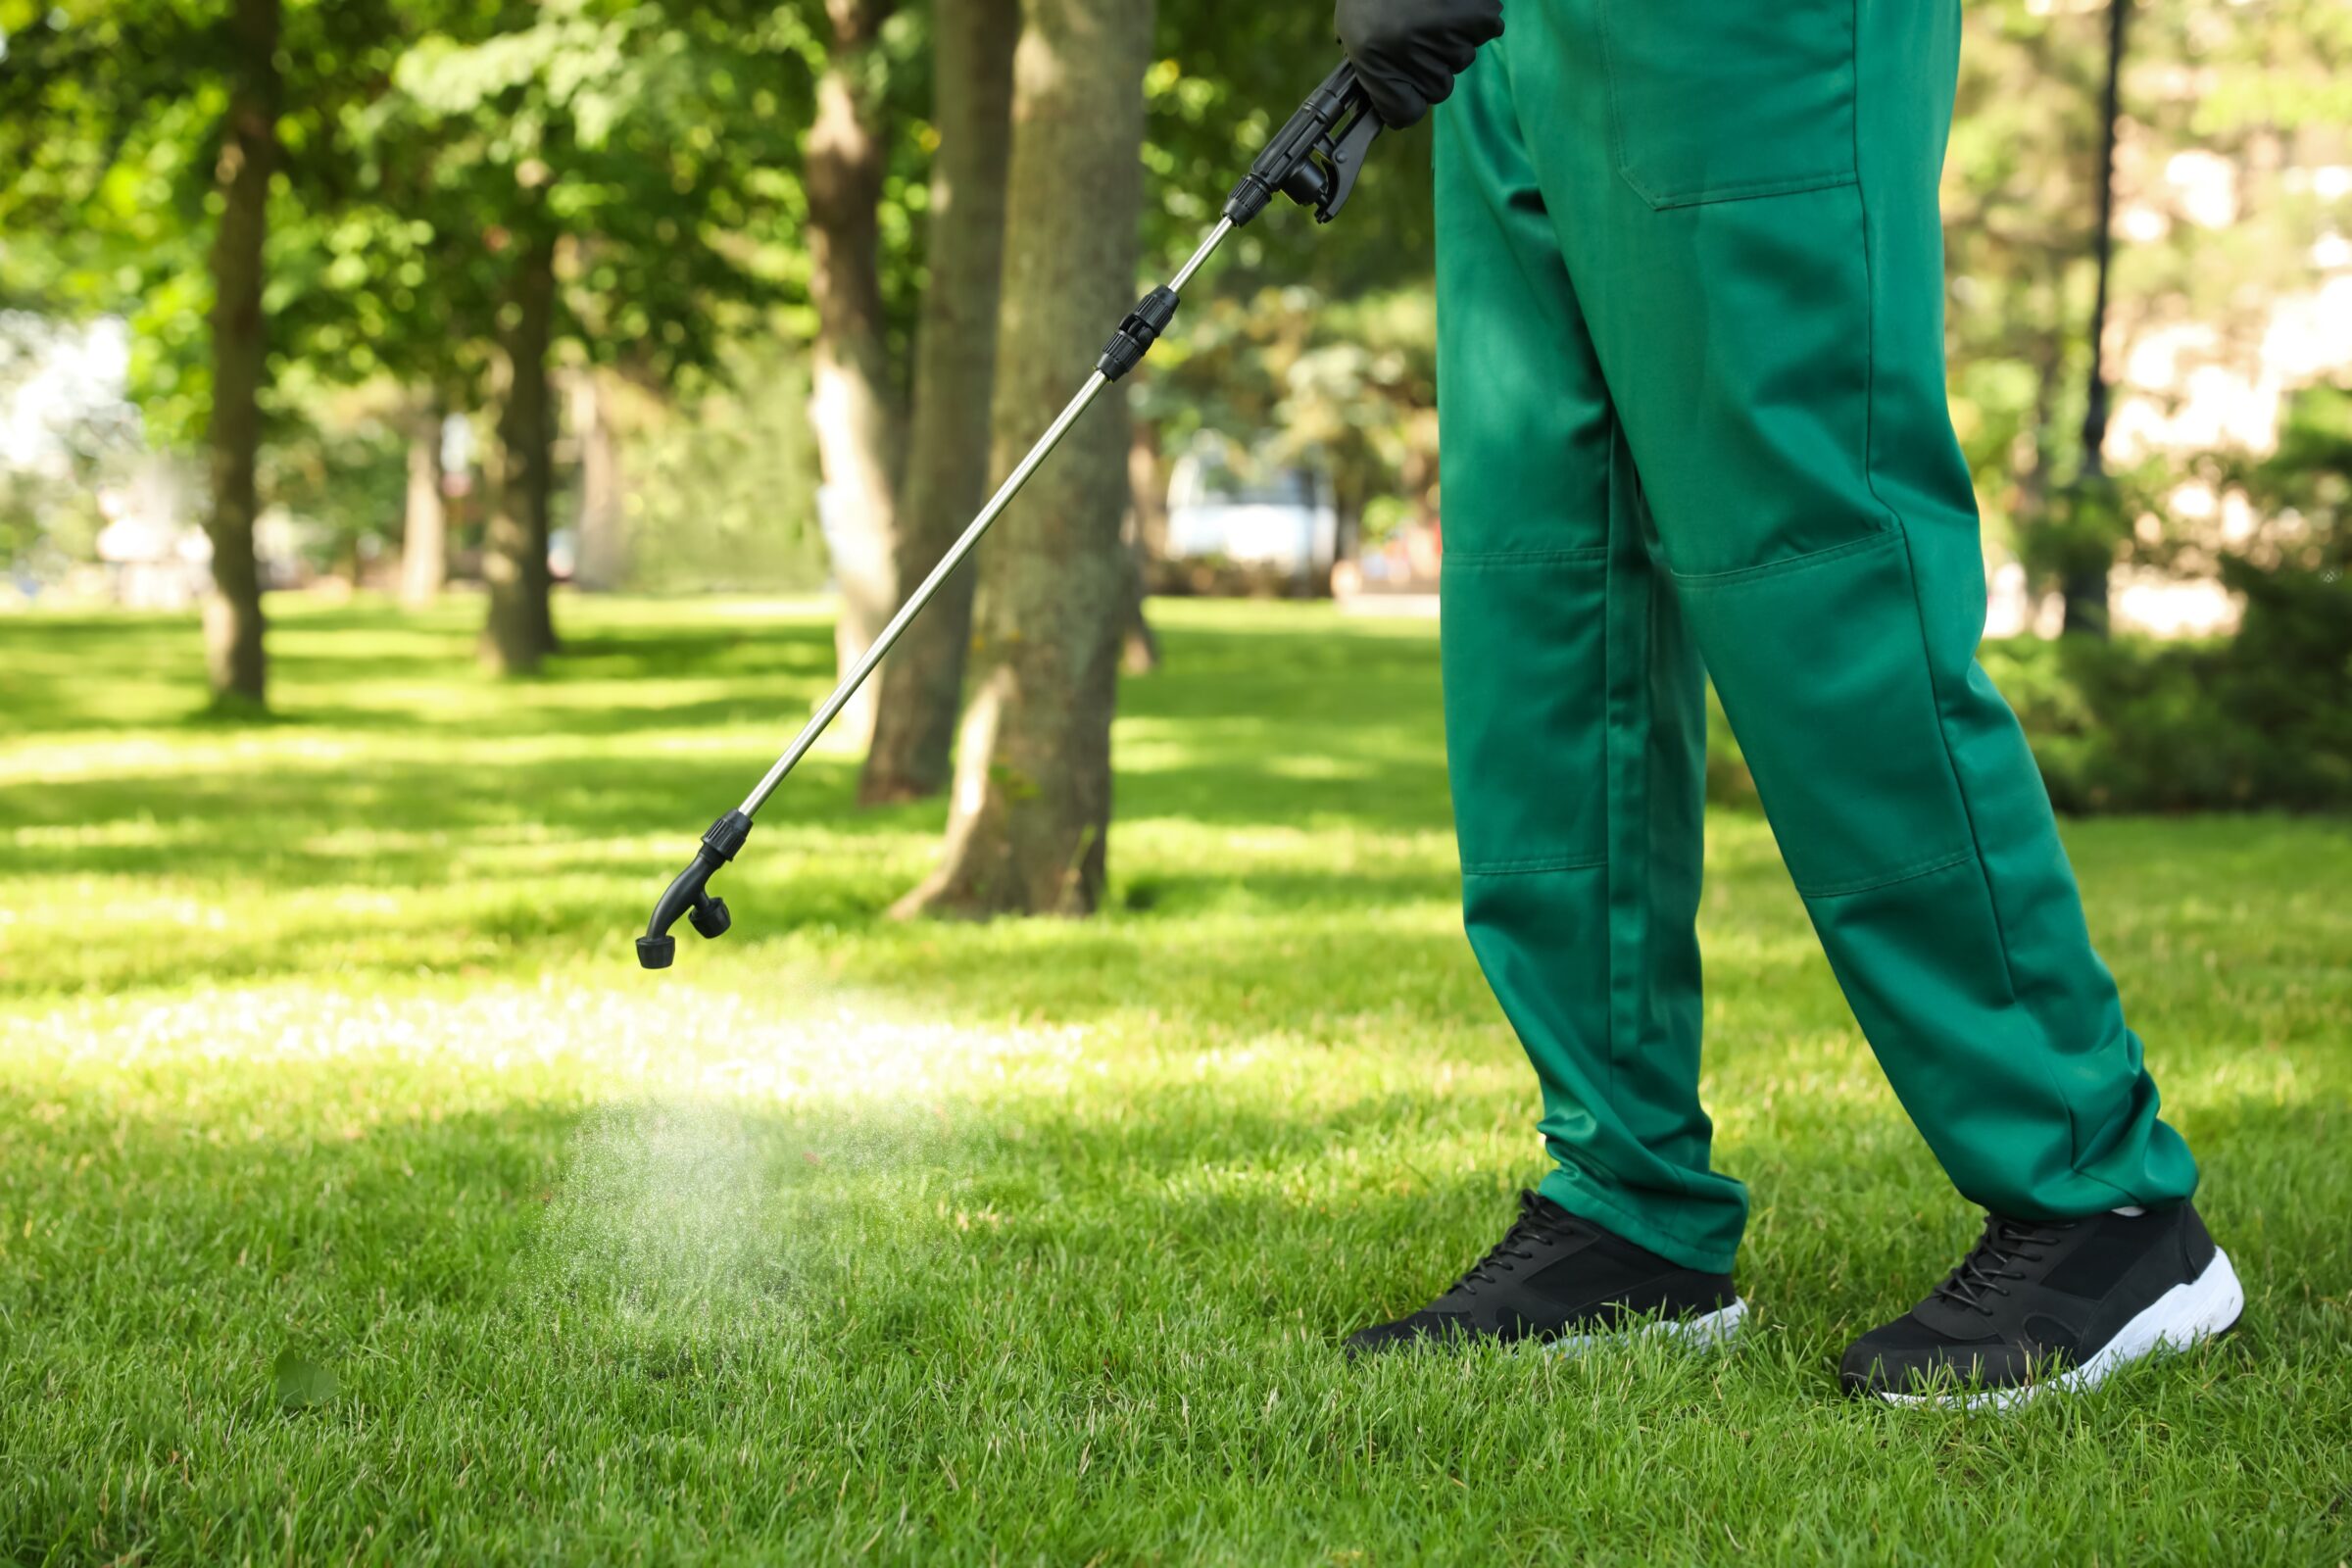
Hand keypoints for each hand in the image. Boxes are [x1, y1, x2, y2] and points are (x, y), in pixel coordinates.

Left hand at [1335, 0, 1503, 128]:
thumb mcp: (1353, 29)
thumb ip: (1373, 72)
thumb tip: (1397, 108)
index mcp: (1373, 59)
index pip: (1405, 114)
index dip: (1406, 100)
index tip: (1403, 86)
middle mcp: (1408, 52)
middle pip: (1439, 88)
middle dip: (1431, 64)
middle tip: (1416, 27)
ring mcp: (1442, 36)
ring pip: (1462, 59)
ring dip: (1452, 38)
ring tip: (1432, 7)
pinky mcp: (1474, 16)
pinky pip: (1488, 30)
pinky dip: (1478, 17)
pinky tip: (1457, 1)